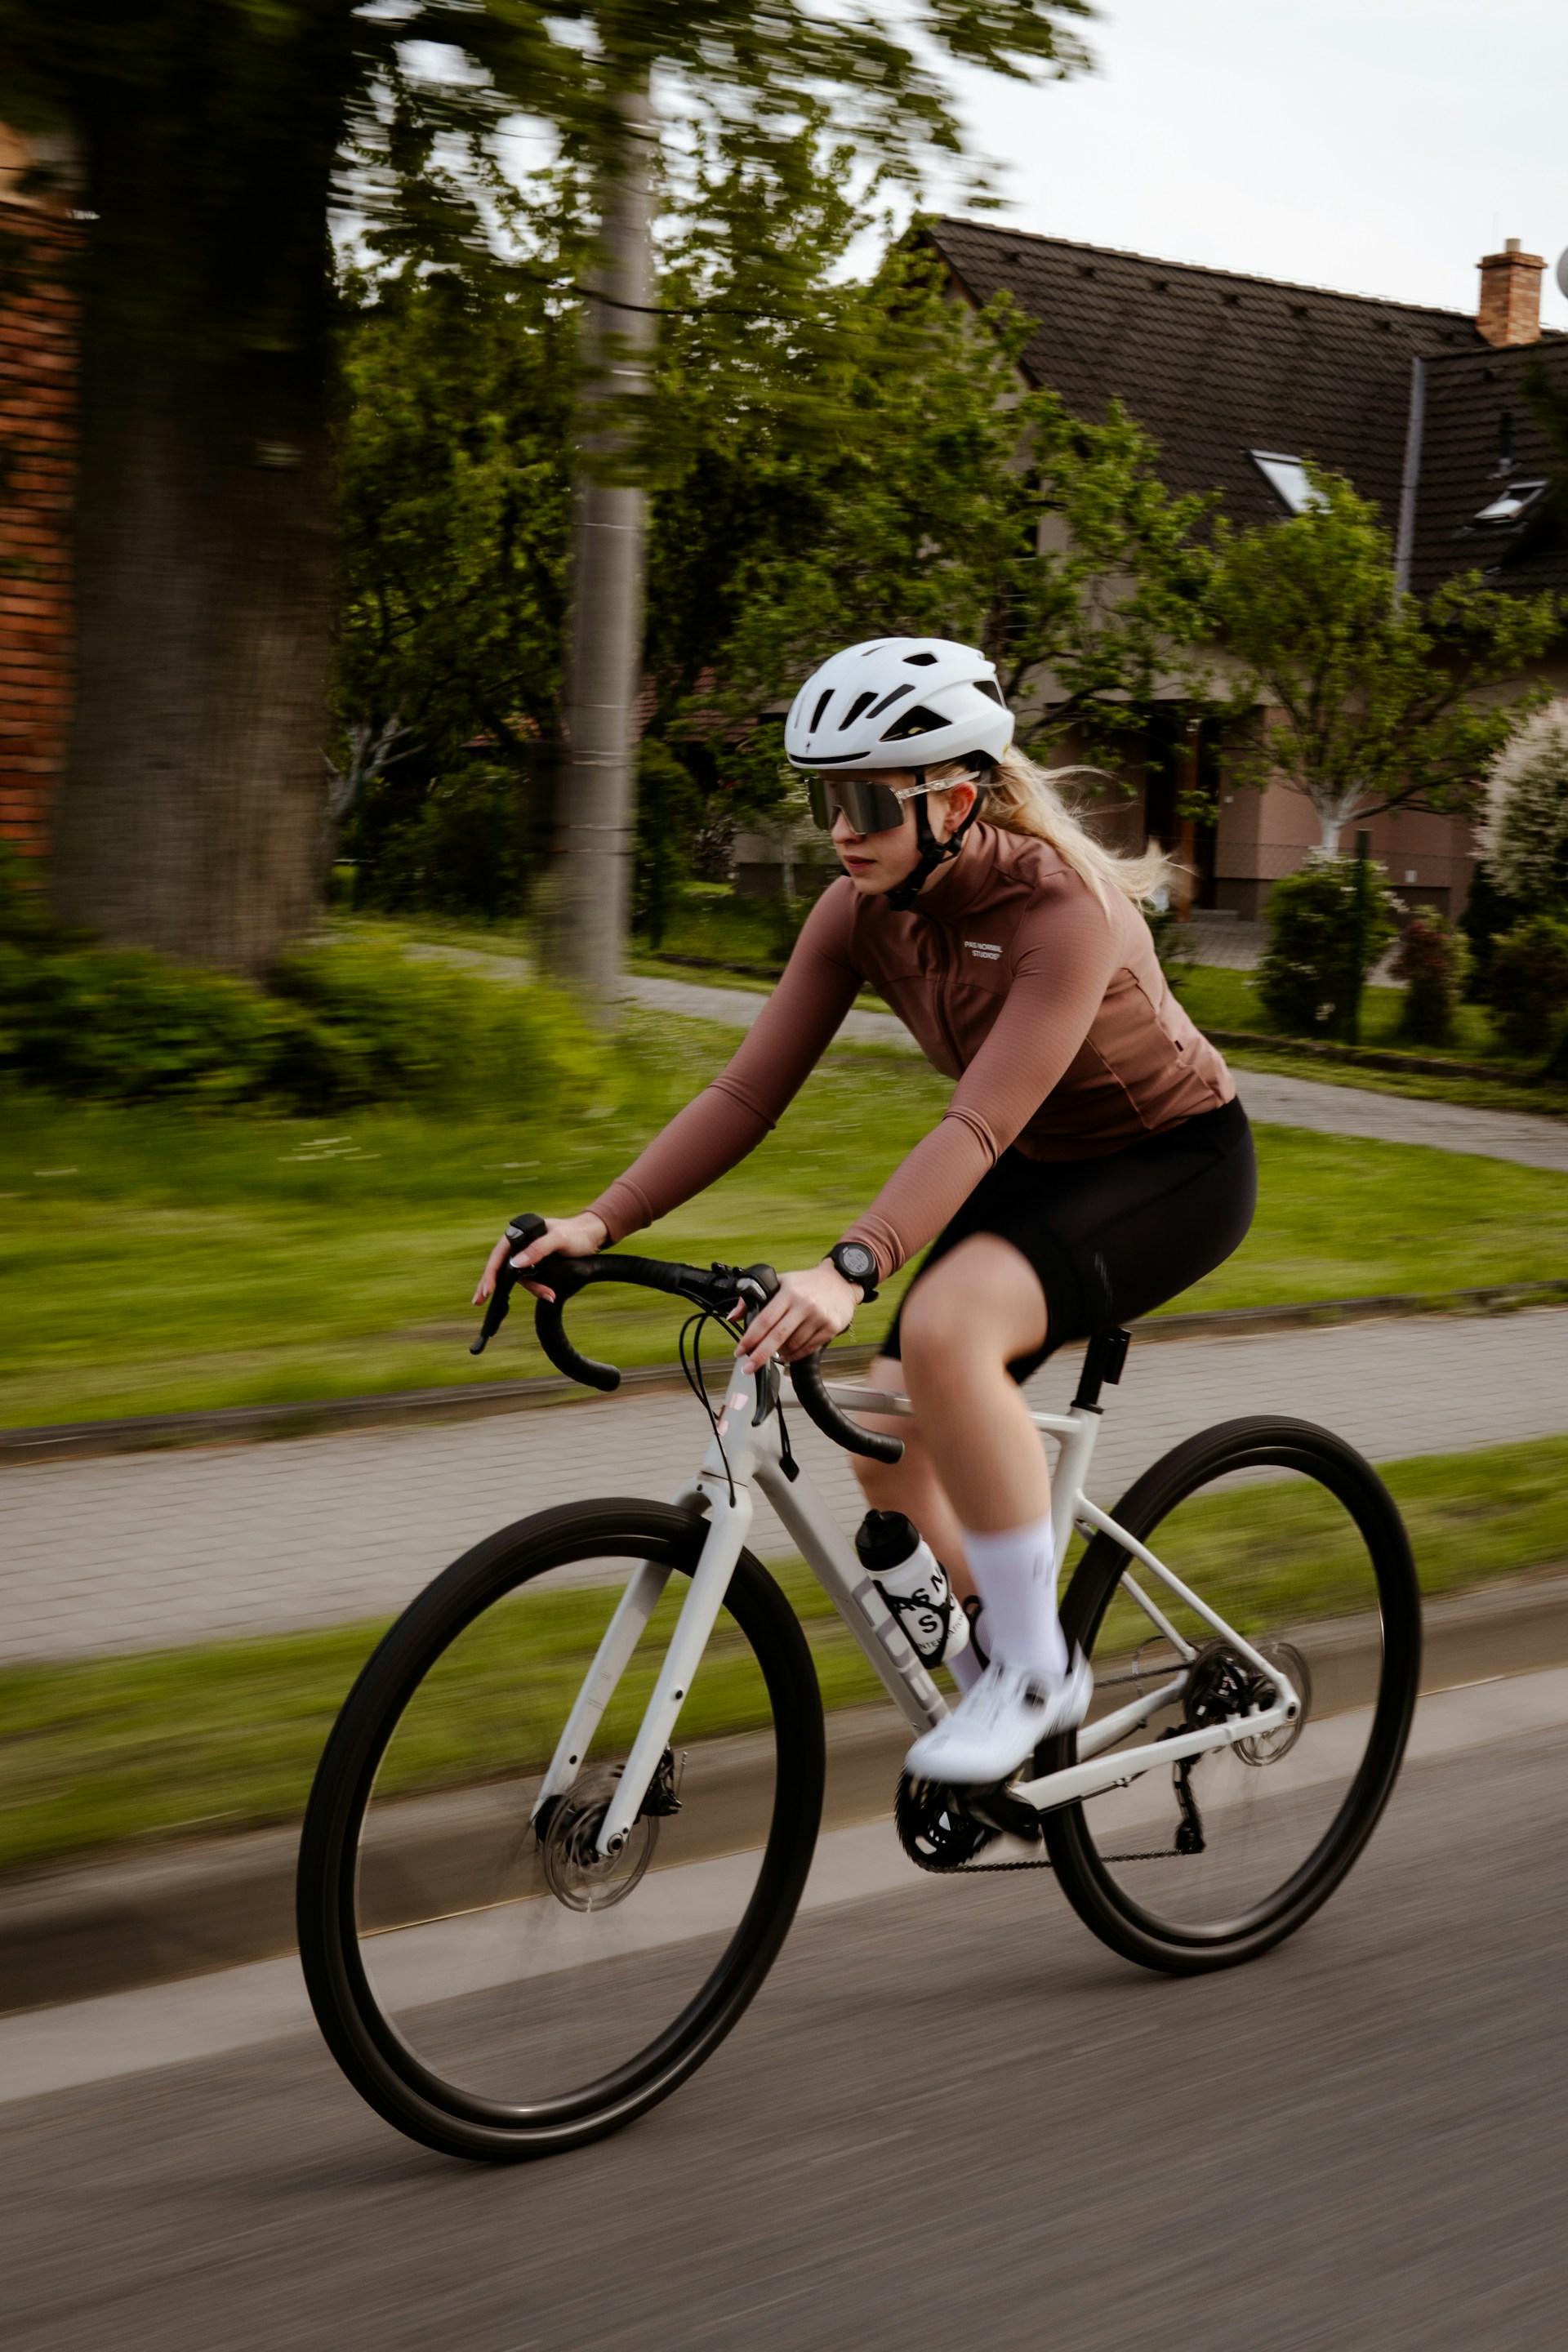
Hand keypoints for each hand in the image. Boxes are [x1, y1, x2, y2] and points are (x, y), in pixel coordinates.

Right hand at [472, 1212, 607, 1306]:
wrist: (592, 1237)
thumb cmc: (576, 1234)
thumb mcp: (559, 1239)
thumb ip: (538, 1249)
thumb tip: (516, 1263)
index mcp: (521, 1233)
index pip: (499, 1254)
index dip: (491, 1272)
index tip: (487, 1289)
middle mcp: (521, 1244)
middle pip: (501, 1266)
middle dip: (491, 1285)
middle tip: (479, 1301)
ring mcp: (528, 1255)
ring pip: (518, 1276)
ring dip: (531, 1288)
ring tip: (548, 1295)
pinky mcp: (536, 1264)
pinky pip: (531, 1279)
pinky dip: (538, 1288)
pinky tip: (548, 1295)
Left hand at [735, 1262, 862, 1373]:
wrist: (841, 1280)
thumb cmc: (807, 1283)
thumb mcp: (780, 1282)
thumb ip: (754, 1298)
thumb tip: (734, 1317)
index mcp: (788, 1292)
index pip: (765, 1319)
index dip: (750, 1338)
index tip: (739, 1351)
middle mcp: (804, 1304)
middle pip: (777, 1336)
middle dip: (760, 1355)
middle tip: (748, 1368)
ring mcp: (819, 1317)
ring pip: (793, 1345)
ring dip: (779, 1355)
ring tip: (773, 1354)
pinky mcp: (830, 1328)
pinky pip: (808, 1348)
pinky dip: (794, 1356)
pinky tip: (787, 1355)